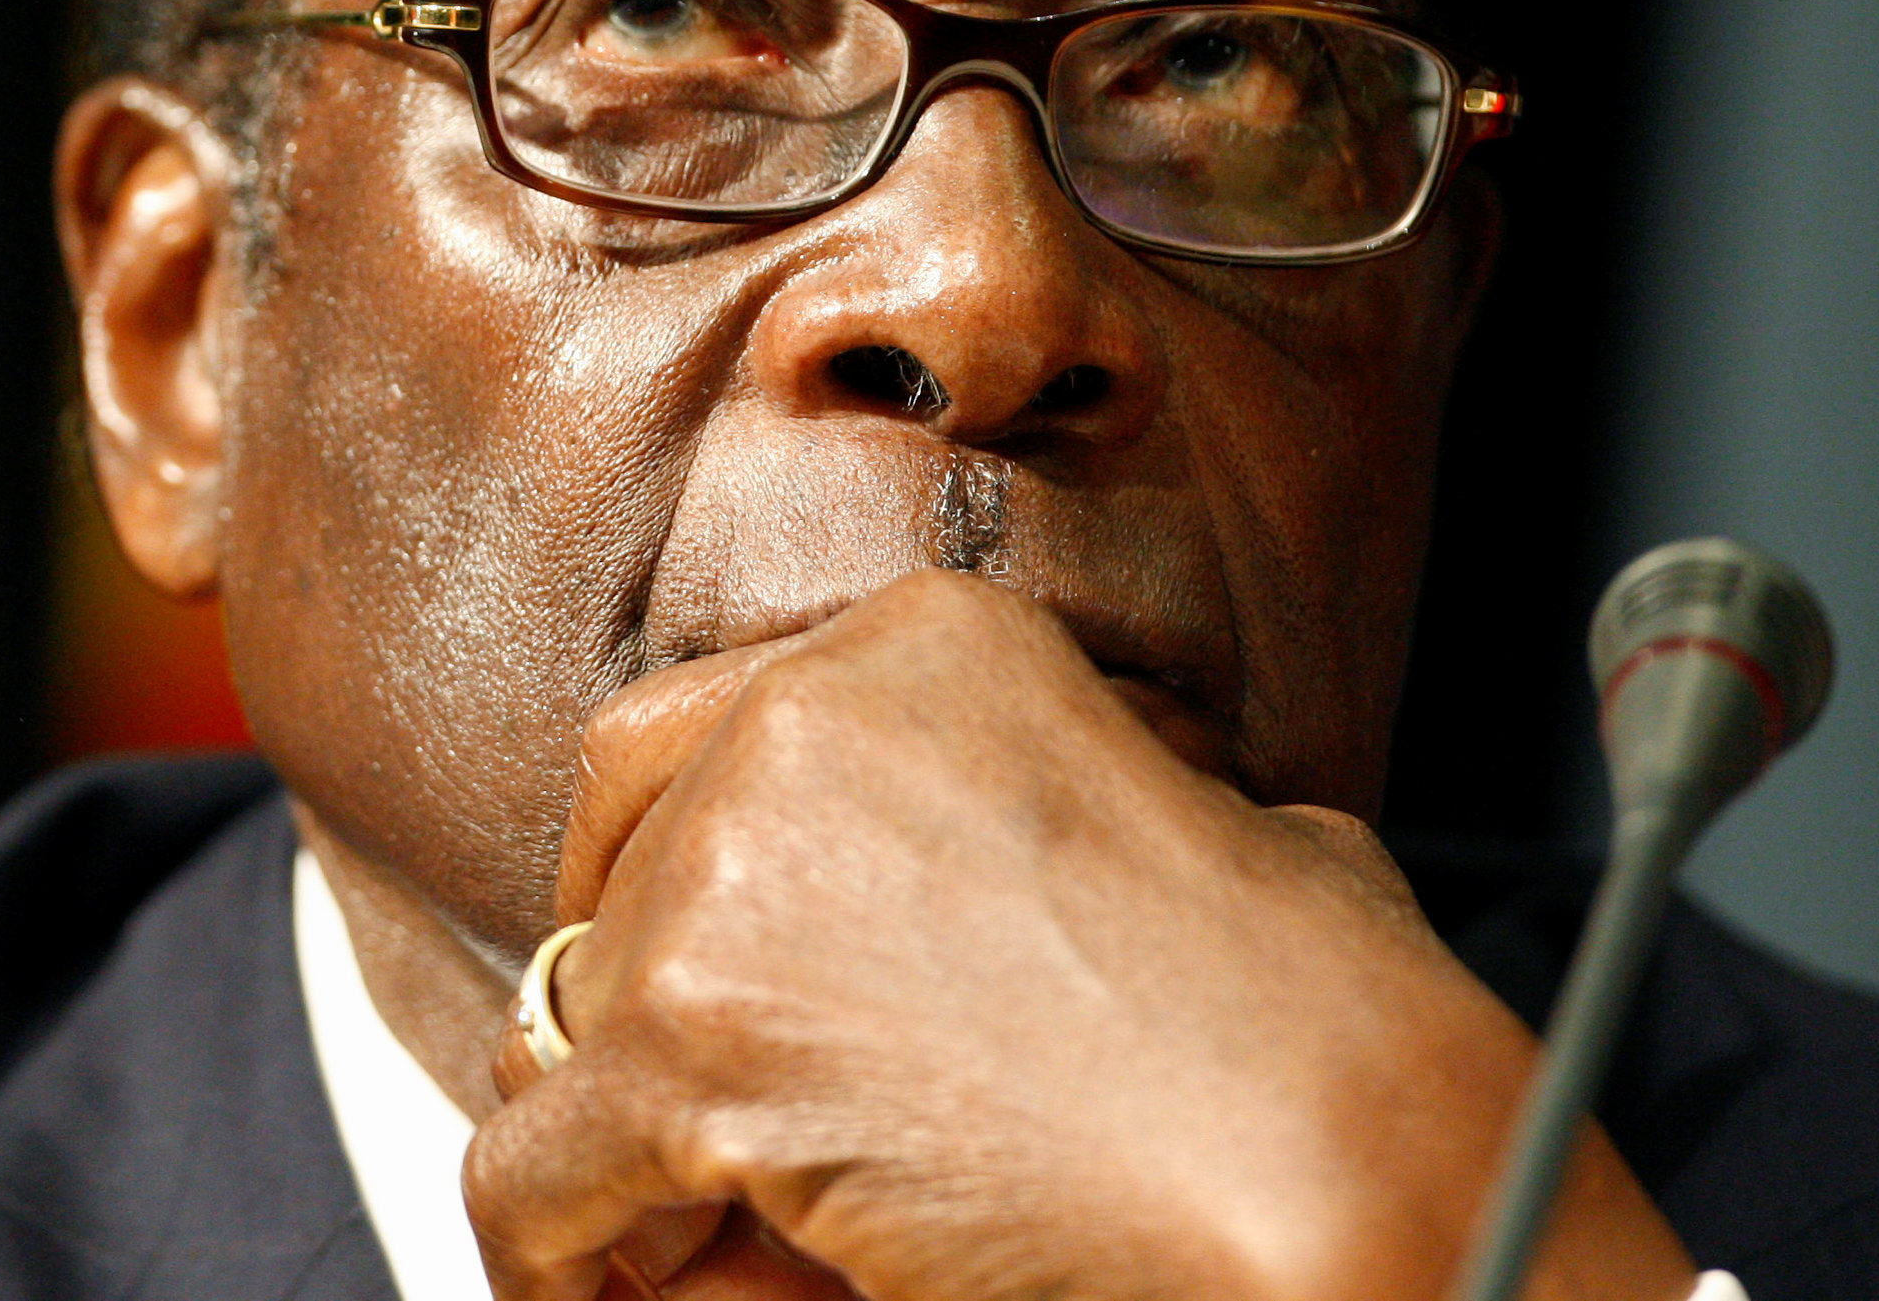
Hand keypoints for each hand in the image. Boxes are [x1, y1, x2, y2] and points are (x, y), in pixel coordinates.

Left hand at [463, 571, 1696, 1300]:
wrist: (1345, 1160)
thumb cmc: (1320, 1026)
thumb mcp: (1183, 815)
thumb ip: (1018, 809)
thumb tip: (916, 904)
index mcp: (916, 644)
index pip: (664, 746)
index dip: (647, 879)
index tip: (664, 972)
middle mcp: (800, 722)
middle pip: (617, 896)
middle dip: (652, 1025)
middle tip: (712, 1145)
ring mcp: (734, 879)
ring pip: (576, 1031)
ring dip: (635, 1149)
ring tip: (725, 1246)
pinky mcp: (698, 1052)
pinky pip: (534, 1176)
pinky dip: (550, 1255)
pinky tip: (589, 1296)